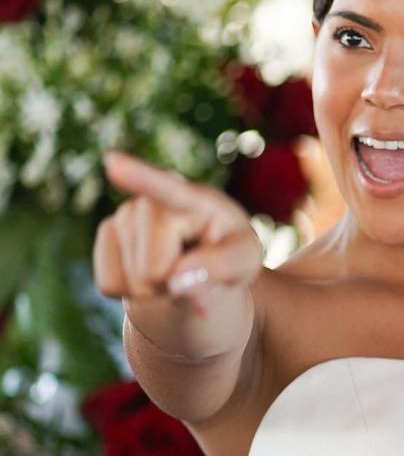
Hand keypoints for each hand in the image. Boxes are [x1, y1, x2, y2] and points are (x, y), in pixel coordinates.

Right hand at [93, 151, 260, 307]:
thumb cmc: (229, 255)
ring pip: (132, 282)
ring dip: (157, 291)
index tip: (113, 163)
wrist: (202, 265)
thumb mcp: (245, 261)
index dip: (140, 177)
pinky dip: (132, 293)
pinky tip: (149, 274)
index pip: (167, 190)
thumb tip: (176, 281)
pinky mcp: (106, 236)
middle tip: (191, 272)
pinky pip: (109, 285)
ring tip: (175, 269)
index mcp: (195, 199)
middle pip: (152, 270)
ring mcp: (123, 215)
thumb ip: (221, 267)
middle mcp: (152, 201)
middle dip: (172, 286)